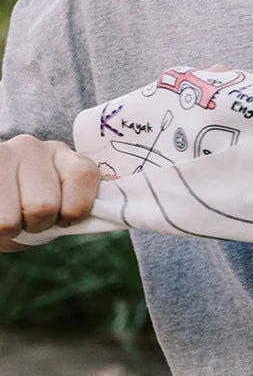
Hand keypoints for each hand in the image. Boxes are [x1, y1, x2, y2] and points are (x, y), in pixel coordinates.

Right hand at [0, 136, 100, 250]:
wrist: (1, 205)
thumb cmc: (31, 210)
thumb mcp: (64, 205)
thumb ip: (86, 202)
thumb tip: (118, 192)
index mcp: (65, 157)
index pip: (85, 177)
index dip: (75, 210)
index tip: (64, 218)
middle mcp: (33, 147)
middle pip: (44, 206)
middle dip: (37, 225)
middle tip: (29, 218)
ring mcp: (2, 154)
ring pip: (11, 219)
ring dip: (11, 228)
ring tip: (10, 214)